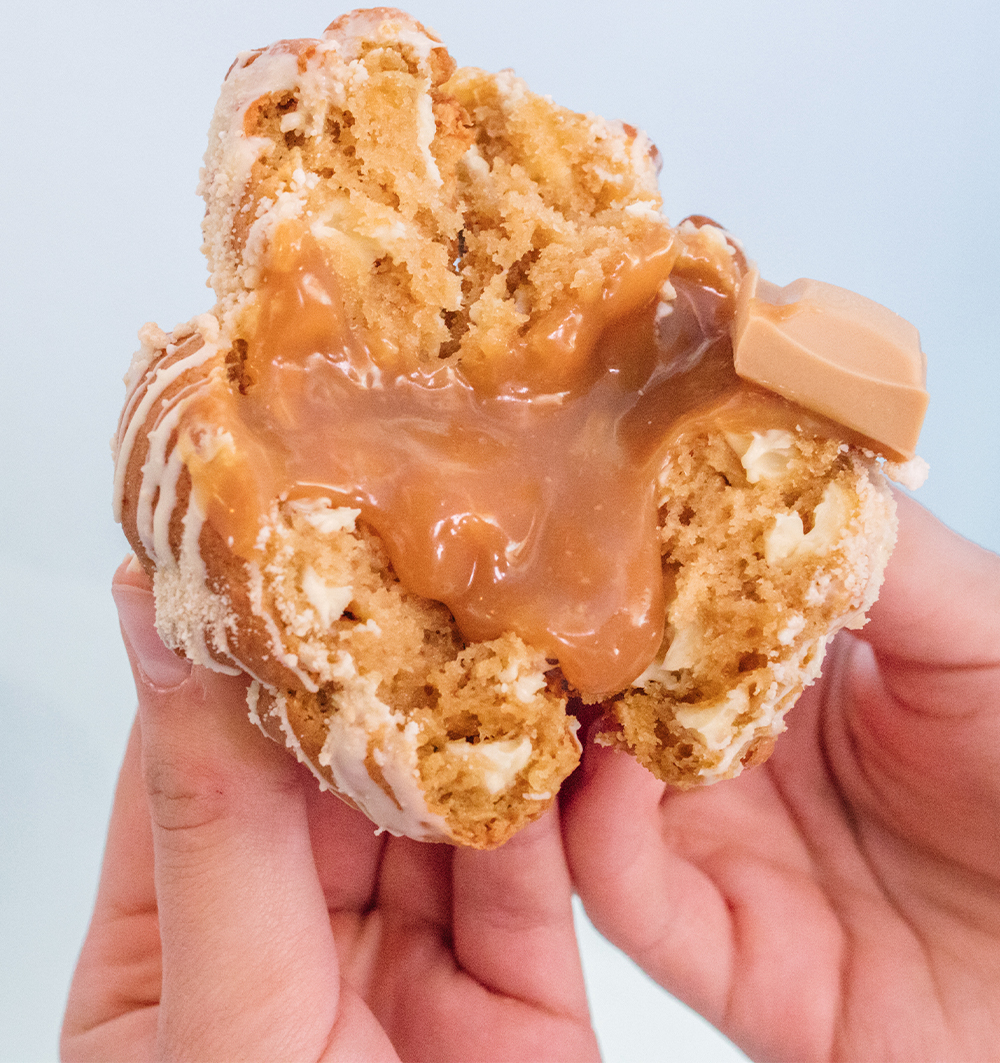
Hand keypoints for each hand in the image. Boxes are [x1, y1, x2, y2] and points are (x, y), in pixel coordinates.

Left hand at [62, 562, 599, 1062]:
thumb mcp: (227, 1016)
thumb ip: (211, 822)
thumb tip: (154, 629)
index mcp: (183, 946)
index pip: (199, 760)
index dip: (234, 647)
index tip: (272, 533)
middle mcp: (296, 941)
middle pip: (335, 770)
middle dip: (381, 663)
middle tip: (414, 538)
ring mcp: (412, 959)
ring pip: (446, 804)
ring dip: (480, 713)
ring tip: (506, 600)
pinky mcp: (523, 988)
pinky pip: (540, 869)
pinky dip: (562, 792)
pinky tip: (568, 710)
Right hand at [562, 495, 999, 1061]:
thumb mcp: (979, 626)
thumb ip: (876, 549)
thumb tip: (763, 448)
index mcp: (785, 668)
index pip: (668, 606)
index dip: (616, 562)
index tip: (565, 510)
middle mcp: (736, 754)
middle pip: (607, 695)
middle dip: (557, 648)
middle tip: (510, 595)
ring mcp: (721, 852)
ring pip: (587, 793)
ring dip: (554, 737)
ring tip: (545, 677)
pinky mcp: (720, 952)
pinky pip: (625, 898)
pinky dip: (596, 836)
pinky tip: (611, 775)